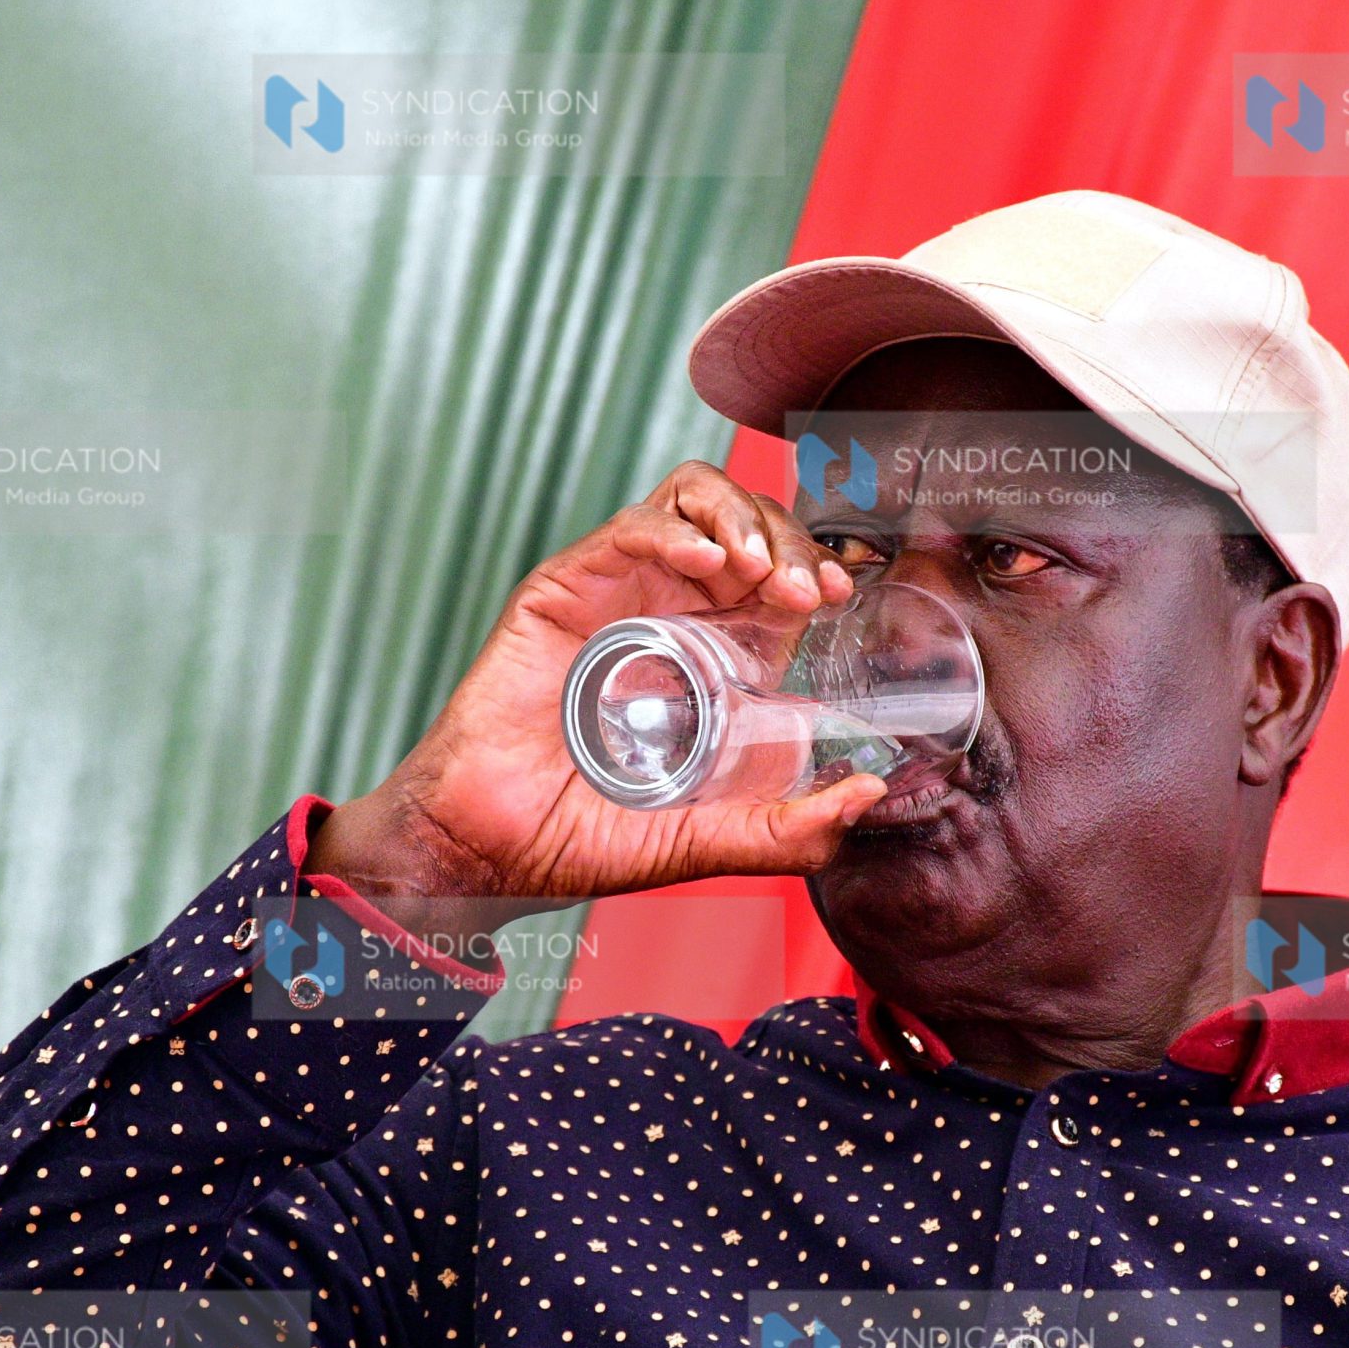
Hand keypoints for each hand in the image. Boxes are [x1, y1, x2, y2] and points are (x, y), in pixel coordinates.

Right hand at [305, 461, 886, 931]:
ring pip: (696, 500)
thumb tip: (865, 797)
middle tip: (802, 587)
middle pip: (749, 524)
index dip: (815, 570)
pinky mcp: (568, 588)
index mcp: (710, 660)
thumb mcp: (701, 844)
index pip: (779, 578)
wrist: (483, 847)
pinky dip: (676, 530)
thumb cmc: (575, 842)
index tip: (834, 596)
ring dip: (741, 518)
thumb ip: (781, 830)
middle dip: (789, 540)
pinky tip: (705, 563)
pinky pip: (633, 526)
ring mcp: (619, 594)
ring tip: (755, 567)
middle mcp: (669, 615)